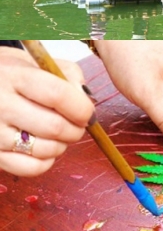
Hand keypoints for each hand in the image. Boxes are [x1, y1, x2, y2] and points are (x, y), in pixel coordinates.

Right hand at [0, 48, 92, 175]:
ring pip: (44, 149)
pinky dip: (45, 161)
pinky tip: (42, 148)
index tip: (87, 112)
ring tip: (57, 134)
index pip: (58, 95)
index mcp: (14, 76)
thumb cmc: (10, 75)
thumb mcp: (36, 62)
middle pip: (54, 127)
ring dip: (61, 145)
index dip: (81, 107)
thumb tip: (85, 97)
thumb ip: (67, 75)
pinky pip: (30, 168)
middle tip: (76, 125)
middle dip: (76, 130)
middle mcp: (0, 104)